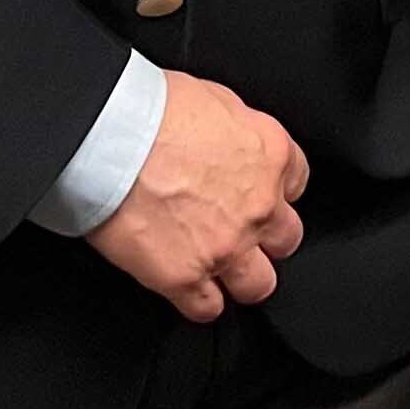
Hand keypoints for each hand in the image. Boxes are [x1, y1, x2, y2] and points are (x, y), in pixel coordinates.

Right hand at [85, 70, 309, 322]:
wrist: (112, 137)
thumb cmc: (154, 110)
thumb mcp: (218, 99)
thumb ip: (238, 132)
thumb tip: (230, 143)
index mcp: (270, 156)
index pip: (296, 184)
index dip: (273, 191)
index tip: (256, 194)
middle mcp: (258, 206)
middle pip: (286, 239)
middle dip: (265, 237)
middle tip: (239, 231)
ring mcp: (225, 246)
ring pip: (258, 284)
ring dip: (241, 278)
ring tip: (219, 268)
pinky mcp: (185, 277)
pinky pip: (208, 309)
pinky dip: (199, 302)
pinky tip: (187, 287)